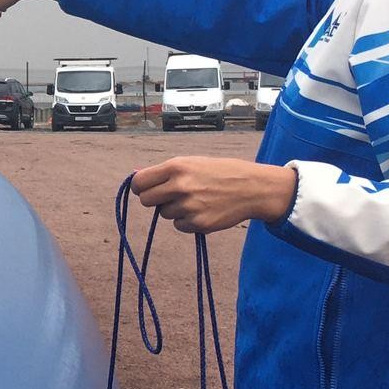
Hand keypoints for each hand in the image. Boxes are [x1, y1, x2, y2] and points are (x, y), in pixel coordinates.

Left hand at [130, 157, 296, 233]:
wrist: (252, 188)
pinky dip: (187, 221)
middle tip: (170, 196)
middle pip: (146, 201)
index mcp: (176, 167)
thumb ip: (164, 172)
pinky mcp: (199, 224)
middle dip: (154, 200)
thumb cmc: (219, 172)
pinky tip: (203, 210)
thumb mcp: (191, 163)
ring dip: (174, 209)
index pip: (139, 183)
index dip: (140, 187)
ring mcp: (189, 206)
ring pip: (164, 214)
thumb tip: (135, 177)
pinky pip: (179, 225)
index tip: (145, 189)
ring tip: (196, 199)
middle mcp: (180, 186)